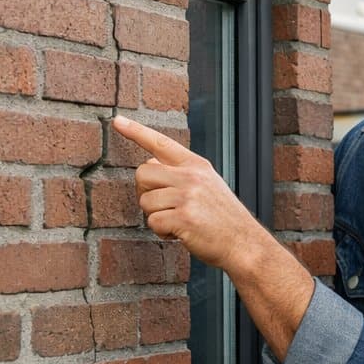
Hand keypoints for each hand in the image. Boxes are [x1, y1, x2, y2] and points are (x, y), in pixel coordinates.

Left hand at [111, 116, 262, 273]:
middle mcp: (191, 176)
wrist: (244, 243)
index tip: (118, 121)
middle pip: (142, 174)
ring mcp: (188, 196)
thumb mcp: (209, 185)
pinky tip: (180, 233)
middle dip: (145, 193)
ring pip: (145, 201)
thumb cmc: (223, 218)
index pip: (162, 143)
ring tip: (178, 221)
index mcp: (197, 165)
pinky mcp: (184, 218)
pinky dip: (163, 233)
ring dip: (156, 216)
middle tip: (163, 206)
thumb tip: (149, 167)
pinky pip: (153, 222)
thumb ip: (181, 174)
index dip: (137, 132)